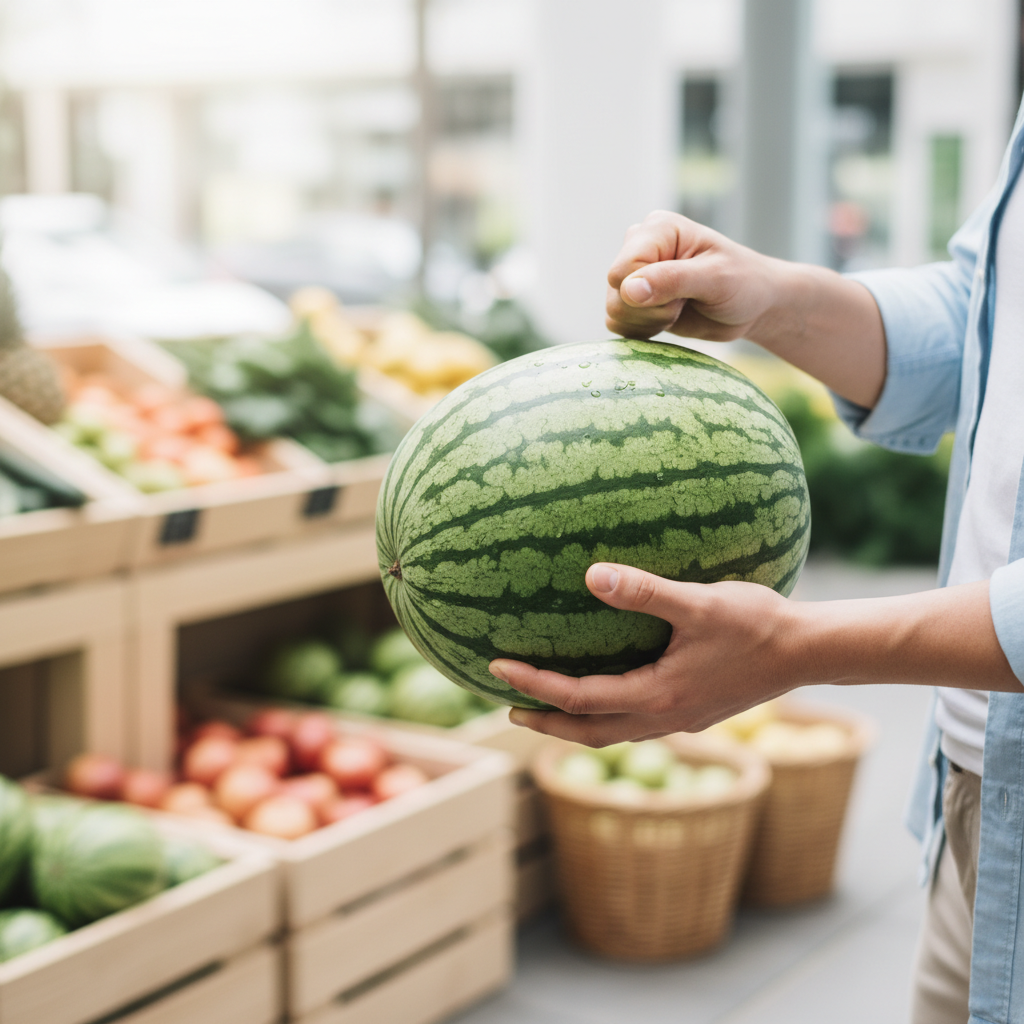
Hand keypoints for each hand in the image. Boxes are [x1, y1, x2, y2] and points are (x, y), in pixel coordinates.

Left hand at [488, 563, 798, 746]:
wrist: (809, 652)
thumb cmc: (756, 624)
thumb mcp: (698, 603)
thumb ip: (644, 591)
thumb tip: (590, 575)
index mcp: (657, 696)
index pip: (577, 699)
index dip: (534, 685)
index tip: (498, 668)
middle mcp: (664, 718)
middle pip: (588, 732)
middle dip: (546, 724)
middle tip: (508, 710)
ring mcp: (681, 720)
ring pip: (613, 733)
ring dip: (574, 724)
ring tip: (546, 710)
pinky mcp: (694, 713)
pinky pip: (635, 723)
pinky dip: (606, 716)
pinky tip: (607, 692)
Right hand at [606, 210, 781, 342]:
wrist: (753, 306)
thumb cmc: (743, 283)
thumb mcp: (716, 279)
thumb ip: (672, 280)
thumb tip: (628, 290)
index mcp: (657, 229)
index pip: (623, 269)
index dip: (649, 292)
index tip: (685, 293)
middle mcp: (639, 246)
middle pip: (615, 291)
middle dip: (651, 309)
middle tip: (685, 302)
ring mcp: (634, 274)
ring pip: (614, 311)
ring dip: (649, 321)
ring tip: (680, 309)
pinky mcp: (633, 300)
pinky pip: (617, 324)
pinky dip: (644, 330)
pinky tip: (669, 319)